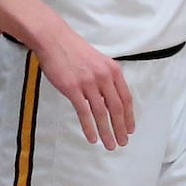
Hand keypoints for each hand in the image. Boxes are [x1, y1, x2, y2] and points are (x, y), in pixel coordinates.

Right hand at [35, 27, 135, 149]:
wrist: (55, 40)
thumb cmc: (75, 51)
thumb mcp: (99, 61)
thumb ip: (106, 78)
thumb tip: (111, 99)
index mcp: (113, 70)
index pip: (126, 98)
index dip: (129, 116)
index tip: (130, 129)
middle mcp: (104, 77)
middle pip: (117, 108)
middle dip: (121, 128)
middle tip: (123, 143)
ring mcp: (88, 83)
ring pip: (102, 113)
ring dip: (107, 131)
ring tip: (110, 145)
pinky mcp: (73, 88)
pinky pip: (84, 112)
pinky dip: (89, 127)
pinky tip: (93, 137)